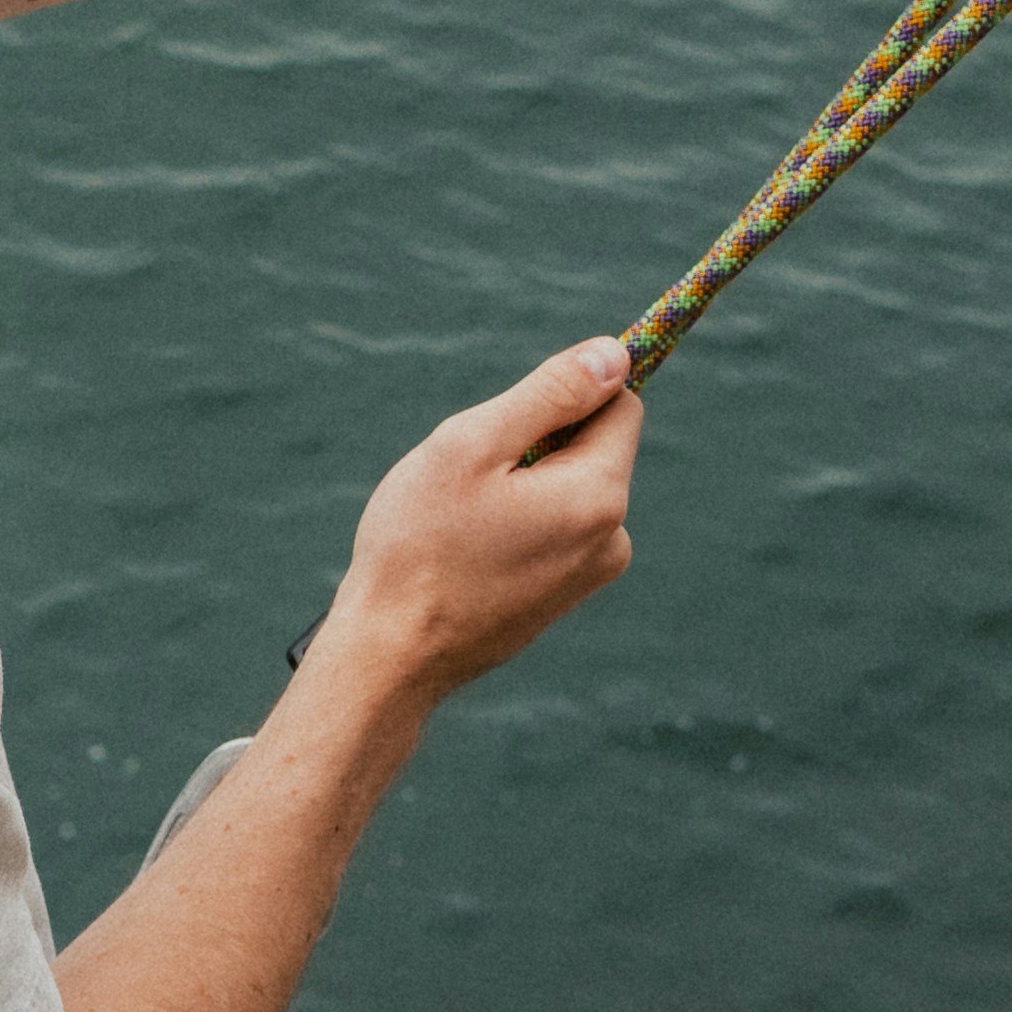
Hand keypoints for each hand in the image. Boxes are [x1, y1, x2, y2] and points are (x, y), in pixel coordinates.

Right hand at [322, 338, 642, 704]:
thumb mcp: (475, 444)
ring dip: (521, 483)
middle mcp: (612, 538)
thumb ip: (551, 392)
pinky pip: (551, 529)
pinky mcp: (561, 598)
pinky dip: (515, 522)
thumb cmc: (419, 546)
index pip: (621, 404)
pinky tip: (466, 550)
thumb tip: (615, 354)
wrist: (390, 658)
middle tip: (470, 475)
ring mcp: (588, 575)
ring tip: (461, 519)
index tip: (513, 410)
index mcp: (598, 495)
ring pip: (566, 488)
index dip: (569, 391)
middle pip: (593, 447)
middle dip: (536, 441)